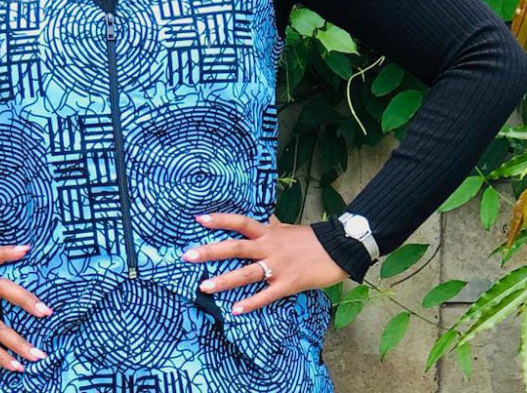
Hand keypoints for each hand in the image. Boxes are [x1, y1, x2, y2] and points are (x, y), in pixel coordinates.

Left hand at [181, 212, 350, 313]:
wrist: (338, 249)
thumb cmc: (310, 239)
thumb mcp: (287, 228)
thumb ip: (272, 225)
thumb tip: (264, 217)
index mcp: (268, 233)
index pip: (240, 222)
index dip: (220, 219)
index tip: (199, 219)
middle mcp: (269, 247)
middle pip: (236, 247)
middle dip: (211, 252)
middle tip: (188, 255)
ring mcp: (278, 266)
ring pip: (247, 273)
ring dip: (224, 280)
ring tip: (204, 287)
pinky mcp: (288, 283)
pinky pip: (266, 295)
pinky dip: (251, 303)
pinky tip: (236, 310)